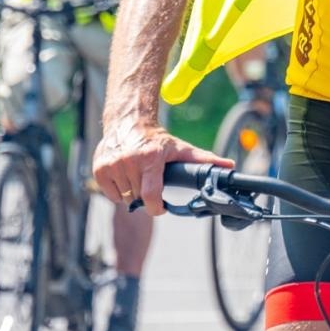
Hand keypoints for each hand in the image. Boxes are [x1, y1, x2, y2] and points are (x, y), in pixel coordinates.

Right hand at [93, 120, 232, 215]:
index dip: (156, 208)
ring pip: (124, 196)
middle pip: (139, 196)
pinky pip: (110, 193)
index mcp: (151, 158)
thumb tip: (229, 167)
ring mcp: (113, 164)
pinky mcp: (100, 168)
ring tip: (138, 176)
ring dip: (132, 192)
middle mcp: (129, 161)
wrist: (129, 122)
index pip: (151, 194)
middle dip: (146, 194)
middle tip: (150, 181)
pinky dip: (117, 191)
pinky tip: (125, 176)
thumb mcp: (181, 149)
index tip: (160, 208)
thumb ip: (205, 160)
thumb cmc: (158, 139)